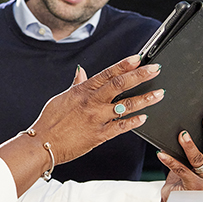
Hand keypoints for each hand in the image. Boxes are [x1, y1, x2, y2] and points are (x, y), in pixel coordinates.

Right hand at [29, 55, 164, 164]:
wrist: (43, 143)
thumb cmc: (50, 121)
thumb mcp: (62, 98)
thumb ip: (76, 84)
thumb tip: (82, 71)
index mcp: (82, 90)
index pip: (107, 73)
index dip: (124, 64)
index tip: (138, 58)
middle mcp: (91, 102)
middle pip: (120, 85)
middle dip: (140, 76)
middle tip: (155, 69)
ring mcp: (97, 118)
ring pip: (126, 106)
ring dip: (145, 99)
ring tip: (159, 94)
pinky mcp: (99, 135)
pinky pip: (121, 127)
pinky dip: (134, 122)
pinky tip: (144, 118)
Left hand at [158, 110, 202, 201]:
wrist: (181, 199)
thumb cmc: (190, 175)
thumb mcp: (201, 159)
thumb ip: (202, 145)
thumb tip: (196, 119)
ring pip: (199, 160)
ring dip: (190, 146)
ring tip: (183, 135)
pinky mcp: (194, 187)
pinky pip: (181, 171)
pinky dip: (171, 161)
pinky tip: (162, 154)